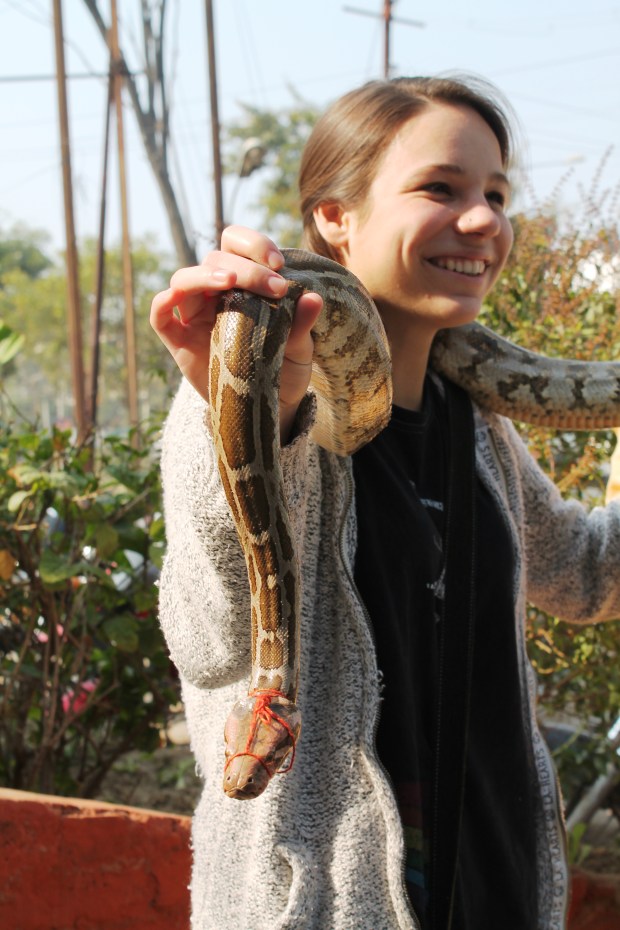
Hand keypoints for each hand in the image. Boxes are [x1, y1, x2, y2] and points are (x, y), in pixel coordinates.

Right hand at [150, 226, 322, 440]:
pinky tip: (175, 296)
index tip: (279, 265)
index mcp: (242, 283)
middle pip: (215, 259)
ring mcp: (195, 316)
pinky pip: (160, 315)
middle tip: (276, 287)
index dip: (254, 244)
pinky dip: (163, 302)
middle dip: (246, 268)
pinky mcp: (179, 341)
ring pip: (184, 279)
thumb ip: (302, 324)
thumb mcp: (299, 348)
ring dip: (205, 275)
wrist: (269, 407)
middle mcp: (215, 294)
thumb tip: (314, 299)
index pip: (236, 244)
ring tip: (230, 281)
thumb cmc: (284, 368)